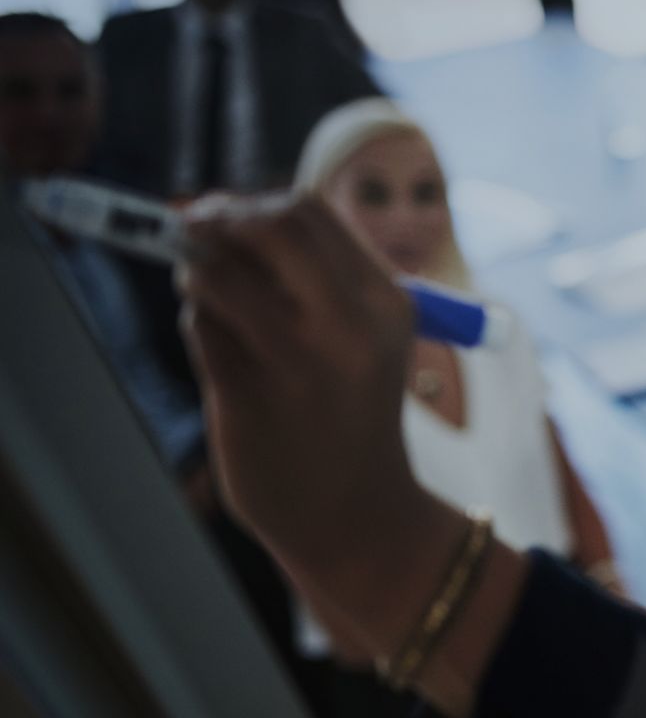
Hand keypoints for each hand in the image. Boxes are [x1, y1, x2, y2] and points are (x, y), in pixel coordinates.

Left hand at [176, 194, 461, 652]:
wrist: (358, 515)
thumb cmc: (351, 416)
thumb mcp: (364, 339)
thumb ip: (312, 280)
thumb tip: (216, 215)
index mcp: (385, 302)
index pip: (306, 211)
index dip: (250, 202)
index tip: (221, 213)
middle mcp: (348, 324)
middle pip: (266, 225)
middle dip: (214, 219)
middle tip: (188, 229)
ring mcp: (298, 359)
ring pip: (219, 274)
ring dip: (198, 275)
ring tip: (207, 297)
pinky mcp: (251, 393)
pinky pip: (201, 328)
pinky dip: (198, 324)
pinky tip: (220, 348)